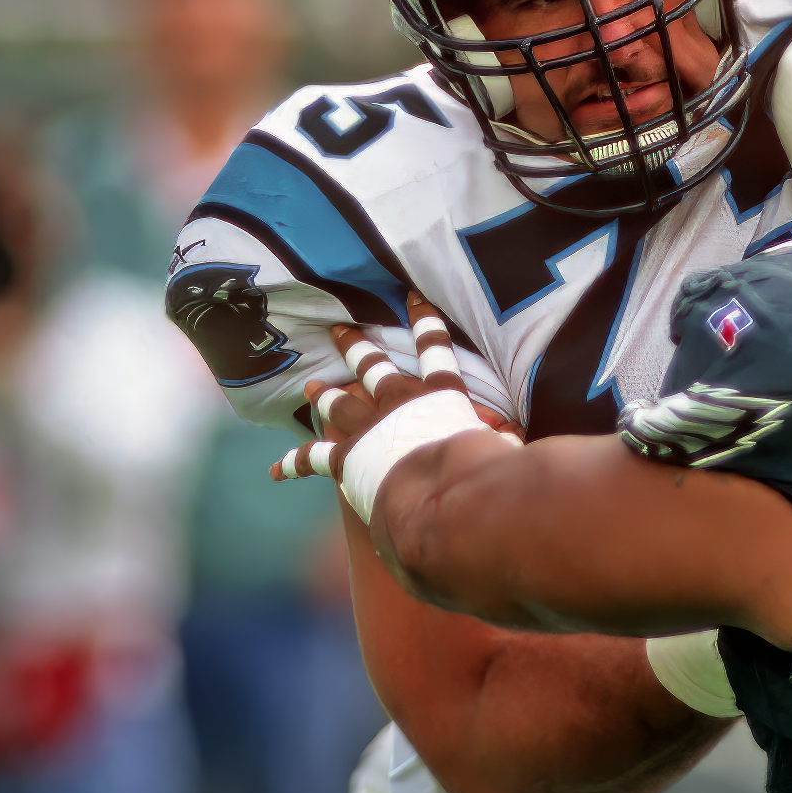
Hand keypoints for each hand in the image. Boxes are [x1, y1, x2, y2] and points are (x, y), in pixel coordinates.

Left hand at [272, 293, 515, 481]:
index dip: (425, 321)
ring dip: (324, 393)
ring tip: (312, 384)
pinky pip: (312, 458)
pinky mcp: (345, 458)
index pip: (435, 349)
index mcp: (440, 396)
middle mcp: (399, 402)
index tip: (412, 296)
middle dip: (355, 346)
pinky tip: (275, 469)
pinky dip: (293, 462)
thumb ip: (507, 440)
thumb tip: (516, 441)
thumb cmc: (479, 473)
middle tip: (339, 330)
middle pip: (373, 367)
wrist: (440, 496)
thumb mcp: (505, 448)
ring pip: (339, 402)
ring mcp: (369, 428)